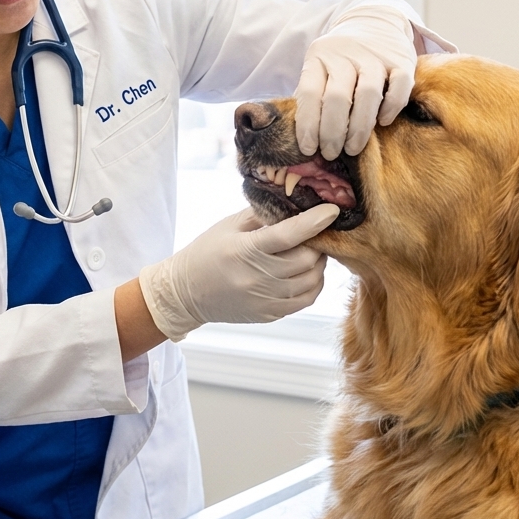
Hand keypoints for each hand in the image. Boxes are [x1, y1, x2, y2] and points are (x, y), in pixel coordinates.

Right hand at [138, 204, 338, 341]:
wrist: (186, 293)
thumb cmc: (206, 252)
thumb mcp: (229, 225)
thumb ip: (262, 214)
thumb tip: (295, 204)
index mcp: (245, 250)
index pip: (289, 235)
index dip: (315, 221)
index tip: (332, 210)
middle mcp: (257, 277)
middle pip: (307, 259)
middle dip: (318, 242)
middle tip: (315, 232)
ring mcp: (265, 299)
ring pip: (311, 280)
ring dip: (317, 263)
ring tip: (309, 251)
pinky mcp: (269, 314)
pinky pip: (305, 299)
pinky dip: (313, 283)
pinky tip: (304, 272)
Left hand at [295, 5, 416, 159]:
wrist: (374, 21)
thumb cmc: (341, 59)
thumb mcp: (319, 68)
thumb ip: (313, 96)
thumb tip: (307, 141)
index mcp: (319, 56)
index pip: (310, 93)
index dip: (308, 124)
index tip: (309, 148)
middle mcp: (345, 54)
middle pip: (337, 97)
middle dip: (332, 132)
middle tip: (331, 153)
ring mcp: (375, 56)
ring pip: (367, 93)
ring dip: (359, 127)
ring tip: (353, 148)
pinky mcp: (402, 59)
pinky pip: (400, 86)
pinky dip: (391, 107)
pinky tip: (383, 122)